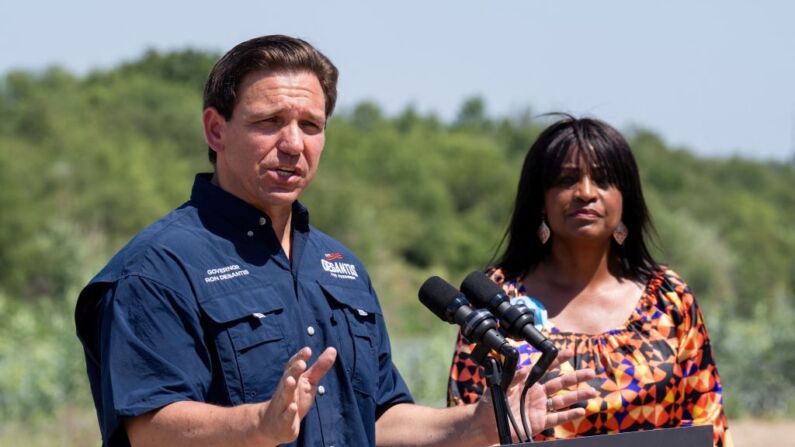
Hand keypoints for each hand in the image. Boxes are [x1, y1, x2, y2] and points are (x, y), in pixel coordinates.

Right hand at [257, 346, 336, 444]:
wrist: (272, 425)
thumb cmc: (294, 399)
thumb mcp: (308, 382)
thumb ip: (319, 367)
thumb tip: (333, 349)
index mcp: (292, 379)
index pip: (293, 367)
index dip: (299, 358)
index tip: (307, 350)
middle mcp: (285, 391)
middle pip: (288, 379)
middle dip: (293, 371)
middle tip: (301, 363)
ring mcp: (282, 406)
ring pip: (284, 396)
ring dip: (287, 388)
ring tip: (291, 380)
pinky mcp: (283, 422)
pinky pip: (286, 417)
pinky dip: (289, 413)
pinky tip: (293, 407)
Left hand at [476, 349, 596, 441]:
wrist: (485, 425)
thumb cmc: (489, 403)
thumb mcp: (499, 385)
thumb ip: (513, 376)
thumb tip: (524, 365)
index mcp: (526, 382)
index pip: (545, 368)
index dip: (557, 360)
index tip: (569, 352)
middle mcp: (536, 393)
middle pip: (560, 383)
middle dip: (575, 377)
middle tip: (591, 372)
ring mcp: (539, 407)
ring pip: (563, 400)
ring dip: (578, 395)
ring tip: (592, 391)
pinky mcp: (539, 422)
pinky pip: (557, 418)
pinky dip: (569, 415)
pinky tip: (581, 410)